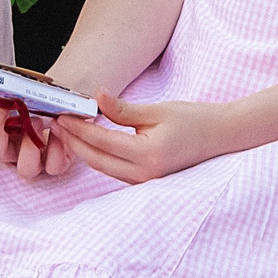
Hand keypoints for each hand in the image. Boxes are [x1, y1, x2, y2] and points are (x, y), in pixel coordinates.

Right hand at [0, 99, 75, 178]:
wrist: (68, 116)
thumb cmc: (43, 105)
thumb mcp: (26, 95)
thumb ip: (12, 91)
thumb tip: (4, 80)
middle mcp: (13, 151)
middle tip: (4, 109)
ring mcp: (33, 161)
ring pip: (25, 168)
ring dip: (29, 145)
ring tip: (36, 120)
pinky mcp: (55, 164)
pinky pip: (54, 166)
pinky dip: (56, 149)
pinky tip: (58, 130)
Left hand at [53, 95, 238, 183]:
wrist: (223, 137)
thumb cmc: (194, 120)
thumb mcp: (158, 110)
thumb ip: (123, 110)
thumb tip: (95, 97)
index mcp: (148, 156)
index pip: (102, 143)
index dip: (77, 130)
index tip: (60, 115)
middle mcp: (146, 174)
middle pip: (97, 160)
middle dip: (73, 142)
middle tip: (55, 124)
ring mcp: (147, 181)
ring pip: (104, 168)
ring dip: (83, 150)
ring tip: (66, 131)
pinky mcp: (148, 180)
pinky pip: (115, 171)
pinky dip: (99, 157)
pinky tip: (88, 142)